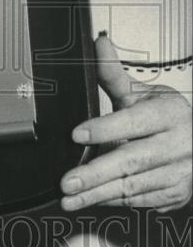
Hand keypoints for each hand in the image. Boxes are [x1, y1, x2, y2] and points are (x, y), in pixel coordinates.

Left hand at [61, 34, 191, 212]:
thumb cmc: (164, 116)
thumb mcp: (141, 92)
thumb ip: (114, 73)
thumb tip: (99, 44)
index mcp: (169, 113)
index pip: (134, 121)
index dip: (105, 128)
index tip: (76, 134)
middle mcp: (177, 144)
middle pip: (133, 160)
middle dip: (96, 173)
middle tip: (67, 181)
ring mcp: (179, 172)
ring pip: (135, 186)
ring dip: (99, 194)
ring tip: (71, 197)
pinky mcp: (175, 194)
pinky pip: (141, 201)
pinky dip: (114, 201)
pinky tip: (93, 200)